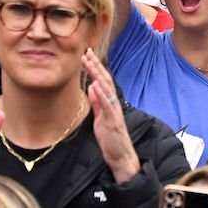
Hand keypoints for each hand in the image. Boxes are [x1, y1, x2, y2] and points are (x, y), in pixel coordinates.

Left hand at [83, 49, 140, 183]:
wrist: (120, 155)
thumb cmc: (110, 137)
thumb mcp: (100, 117)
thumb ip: (97, 102)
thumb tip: (91, 87)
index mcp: (109, 102)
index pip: (103, 81)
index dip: (95, 68)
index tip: (87, 56)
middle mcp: (113, 103)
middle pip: (106, 80)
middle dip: (96, 66)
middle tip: (87, 52)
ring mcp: (114, 110)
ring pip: (107, 88)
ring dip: (97, 74)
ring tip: (90, 63)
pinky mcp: (113, 120)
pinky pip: (107, 104)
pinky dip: (102, 93)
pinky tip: (95, 84)